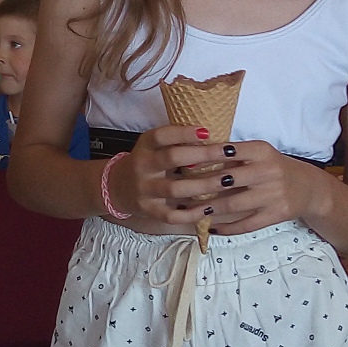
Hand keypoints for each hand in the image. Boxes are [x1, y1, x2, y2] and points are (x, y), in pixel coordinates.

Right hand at [110, 125, 248, 230]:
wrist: (118, 188)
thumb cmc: (148, 163)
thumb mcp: (154, 147)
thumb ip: (176, 142)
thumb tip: (213, 137)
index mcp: (145, 146)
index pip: (162, 136)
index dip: (183, 132)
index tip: (207, 131)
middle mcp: (142, 166)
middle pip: (172, 158)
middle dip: (203, 155)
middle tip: (229, 153)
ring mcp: (144, 190)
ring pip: (175, 189)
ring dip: (204, 185)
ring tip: (227, 181)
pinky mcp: (148, 211)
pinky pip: (171, 215)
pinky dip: (192, 213)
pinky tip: (210, 208)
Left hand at [184, 140, 336, 235]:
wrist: (307, 187)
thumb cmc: (272, 167)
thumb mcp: (257, 154)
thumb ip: (231, 154)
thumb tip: (191, 158)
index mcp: (260, 150)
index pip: (226, 151)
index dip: (202, 158)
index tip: (181, 164)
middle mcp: (267, 171)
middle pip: (225, 180)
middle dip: (197, 188)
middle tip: (175, 192)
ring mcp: (272, 194)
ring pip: (232, 204)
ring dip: (207, 209)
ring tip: (186, 212)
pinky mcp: (275, 214)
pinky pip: (246, 224)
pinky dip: (226, 228)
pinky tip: (210, 228)